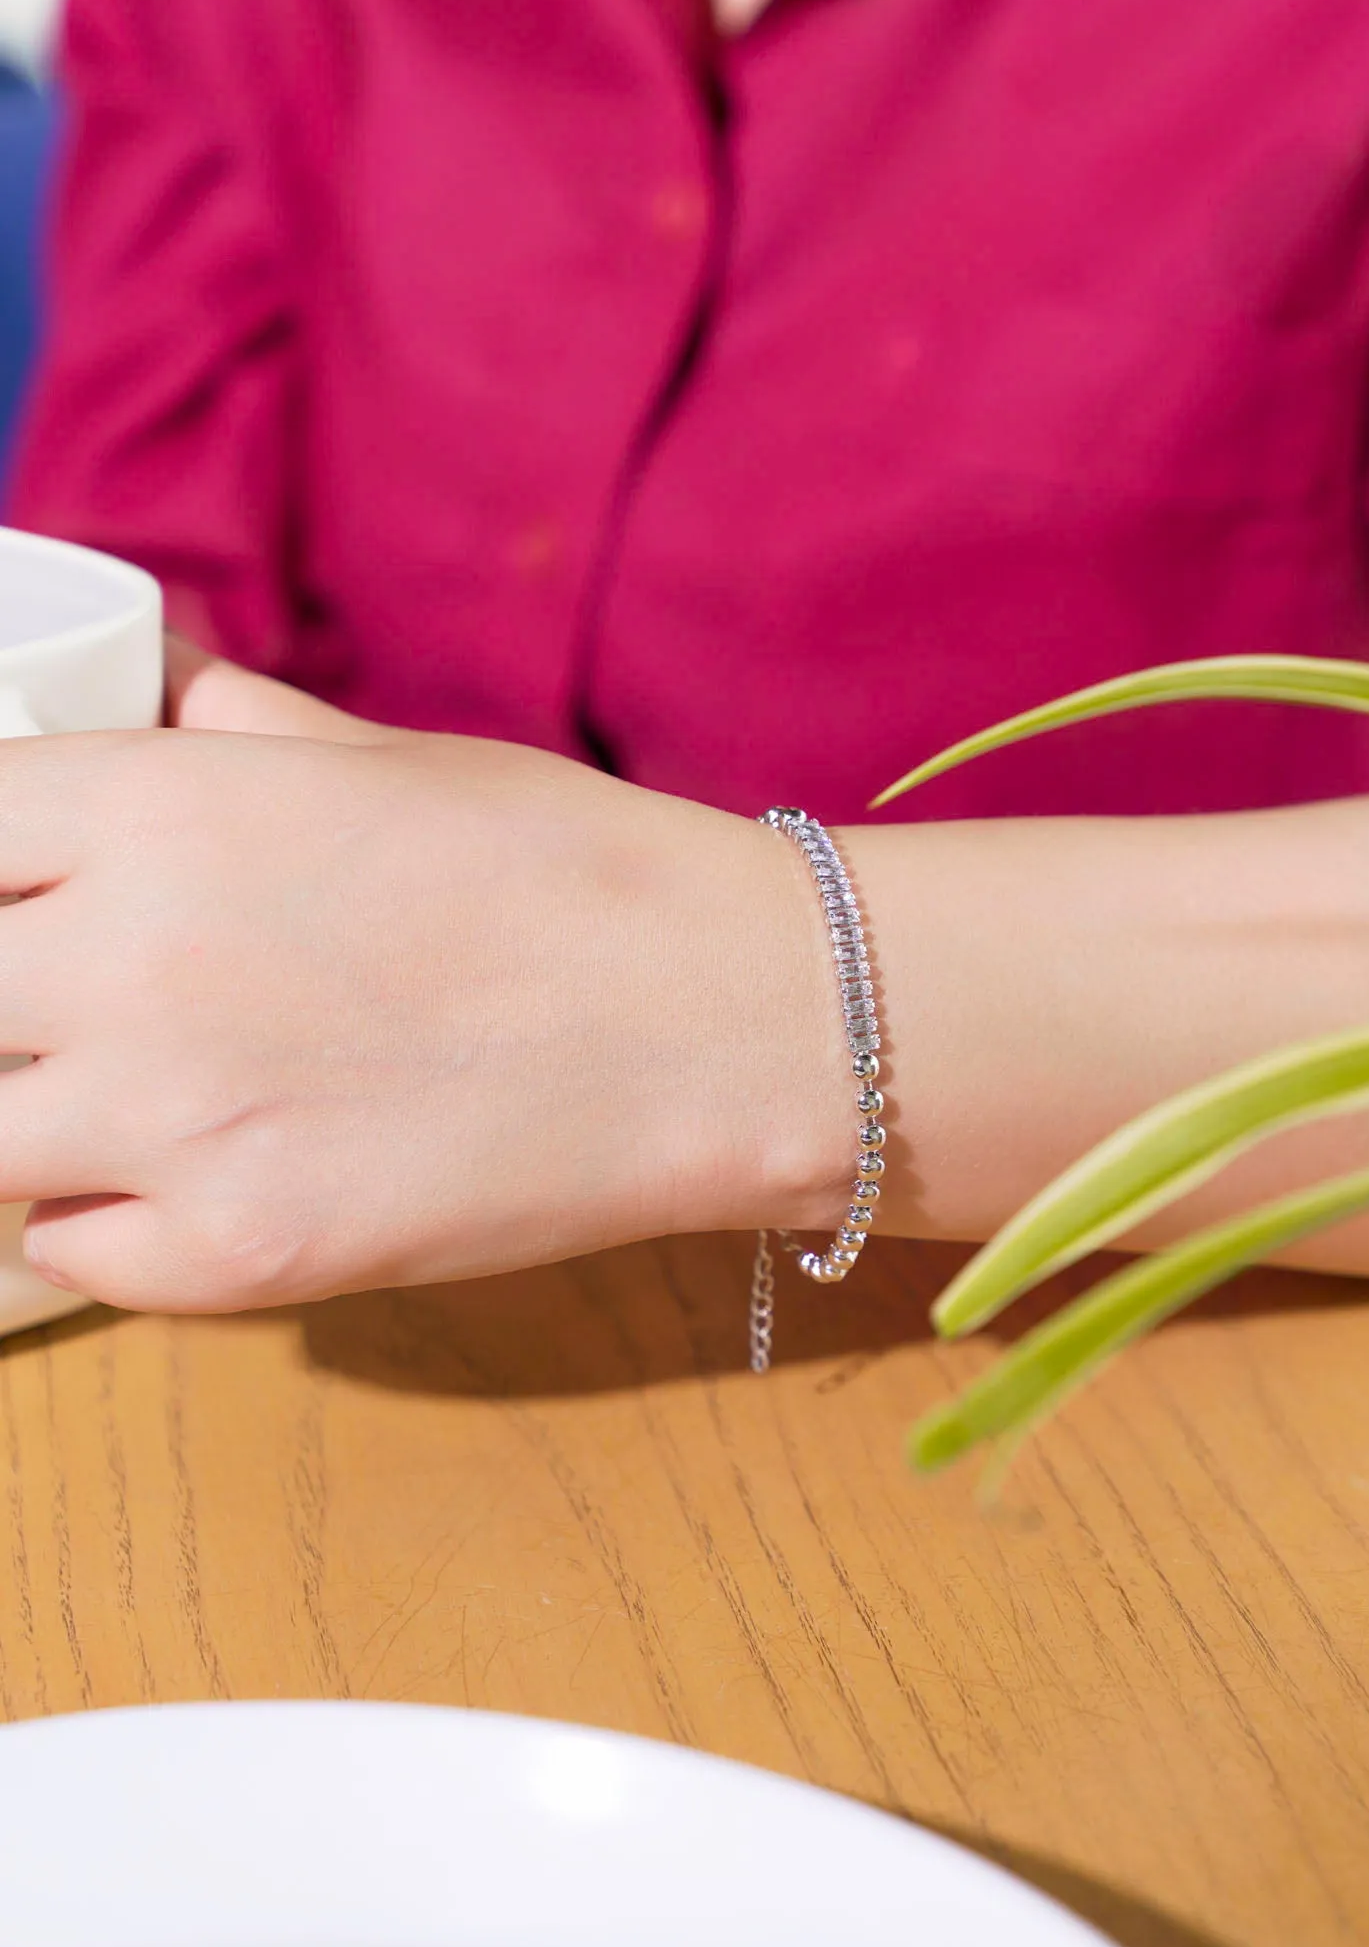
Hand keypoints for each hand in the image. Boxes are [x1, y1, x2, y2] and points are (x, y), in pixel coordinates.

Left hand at [3, 656, 849, 1310]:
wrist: (720, 1021)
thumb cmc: (567, 867)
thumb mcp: (381, 757)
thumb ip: (226, 728)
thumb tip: (145, 689)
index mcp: (156, 809)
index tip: (16, 893)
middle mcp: (129, 961)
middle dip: (0, 996)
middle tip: (61, 1002)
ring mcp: (172, 1124)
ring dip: (22, 1113)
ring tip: (105, 1095)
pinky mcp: (234, 1257)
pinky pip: (64, 1250)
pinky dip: (94, 1218)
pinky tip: (179, 1173)